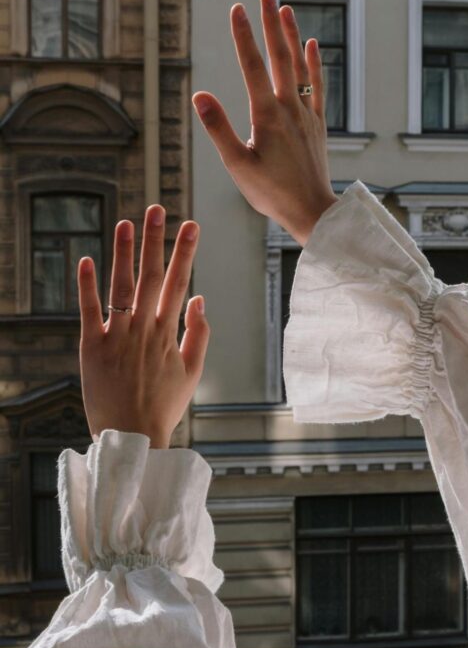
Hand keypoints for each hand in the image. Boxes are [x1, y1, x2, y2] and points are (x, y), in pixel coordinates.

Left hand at [77, 206, 209, 448]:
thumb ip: (198, 334)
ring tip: (126, 222)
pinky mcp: (92, 348)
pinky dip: (87, 286)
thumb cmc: (164, 406)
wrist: (132, 438)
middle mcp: (144, 330)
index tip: (191, 225)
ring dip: (124, 253)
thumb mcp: (192, 372)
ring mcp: (117, 337)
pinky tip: (87, 259)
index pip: (179, 283)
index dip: (185, 252)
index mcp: (168, 334)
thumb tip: (200, 297)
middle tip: (157, 209)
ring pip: (121, 287)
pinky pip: (89, 311)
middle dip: (156, 241)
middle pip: (152, 277)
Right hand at [192, 0, 337, 246]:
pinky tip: (312, 45)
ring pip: (300, 67)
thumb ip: (218, 129)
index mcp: (266, 115)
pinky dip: (314, 64)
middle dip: (270, 23)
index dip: (243, 35)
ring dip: (291, 36)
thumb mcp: (237, 165)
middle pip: (279, 57)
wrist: (313, 211)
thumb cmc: (272, 193)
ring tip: (285, 8)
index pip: (251, 66)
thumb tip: (200, 95)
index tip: (236, 8)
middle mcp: (289, 108)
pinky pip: (318, 87)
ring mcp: (307, 114)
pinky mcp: (318, 125)